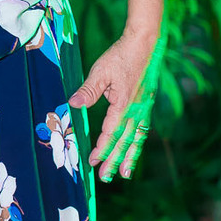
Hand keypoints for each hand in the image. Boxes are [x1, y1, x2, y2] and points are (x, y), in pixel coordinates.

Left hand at [67, 26, 162, 182]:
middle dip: (115, 160)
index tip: (92, 160)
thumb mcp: (100, 71)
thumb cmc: (121, 55)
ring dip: (130, 156)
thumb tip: (73, 104)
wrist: (144, 43)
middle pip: (125, 141)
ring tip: (126, 173)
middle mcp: (136, 110)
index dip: (102, 148)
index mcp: (124, 104)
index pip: (111, 132)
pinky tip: (134, 149)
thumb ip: (88, 90)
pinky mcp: (147, 104)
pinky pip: (142, 129)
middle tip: (107, 177)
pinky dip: (137, 143)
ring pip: (137, 138)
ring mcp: (144, 108)